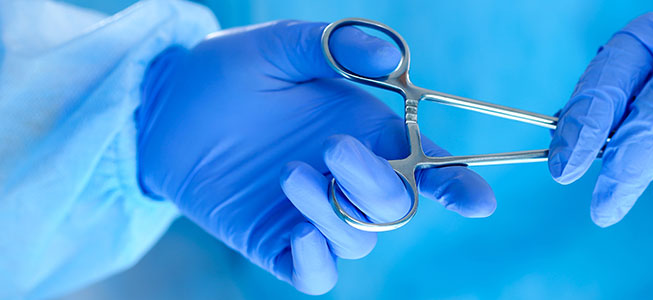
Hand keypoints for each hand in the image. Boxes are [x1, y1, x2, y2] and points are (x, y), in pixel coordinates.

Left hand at [137, 21, 495, 293]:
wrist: (165, 107)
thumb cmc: (231, 71)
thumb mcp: (279, 46)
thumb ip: (333, 47)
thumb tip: (392, 55)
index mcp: (367, 133)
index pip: (427, 166)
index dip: (459, 185)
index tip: (479, 202)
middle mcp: (349, 178)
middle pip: (395, 208)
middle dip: (374, 185)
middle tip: (330, 148)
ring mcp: (313, 213)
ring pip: (358, 242)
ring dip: (334, 213)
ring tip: (288, 172)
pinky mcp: (275, 241)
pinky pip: (314, 276)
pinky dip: (317, 264)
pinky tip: (296, 234)